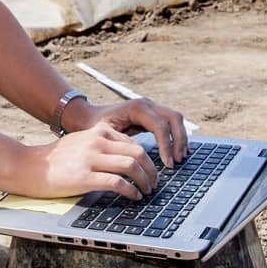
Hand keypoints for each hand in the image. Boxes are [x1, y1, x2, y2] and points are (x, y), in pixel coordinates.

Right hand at [19, 125, 158, 199]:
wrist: (30, 166)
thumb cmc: (57, 159)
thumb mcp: (82, 142)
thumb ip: (103, 145)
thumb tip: (127, 157)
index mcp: (99, 131)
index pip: (134, 143)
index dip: (148, 159)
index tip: (151, 171)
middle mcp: (97, 142)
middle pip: (138, 153)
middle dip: (151, 170)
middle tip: (154, 183)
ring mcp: (91, 158)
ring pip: (131, 166)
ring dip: (144, 181)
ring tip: (146, 191)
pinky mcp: (84, 177)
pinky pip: (117, 183)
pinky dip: (131, 191)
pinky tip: (133, 197)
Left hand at [65, 97, 188, 168]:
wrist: (86, 116)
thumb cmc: (93, 126)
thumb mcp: (104, 134)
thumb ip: (120, 143)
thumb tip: (136, 159)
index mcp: (137, 107)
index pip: (160, 125)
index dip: (167, 145)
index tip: (167, 164)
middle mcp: (147, 104)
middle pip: (173, 118)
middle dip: (178, 140)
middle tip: (177, 161)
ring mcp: (151, 107)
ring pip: (175, 119)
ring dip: (180, 138)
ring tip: (180, 158)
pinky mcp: (151, 114)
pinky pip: (170, 122)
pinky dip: (176, 135)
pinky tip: (177, 151)